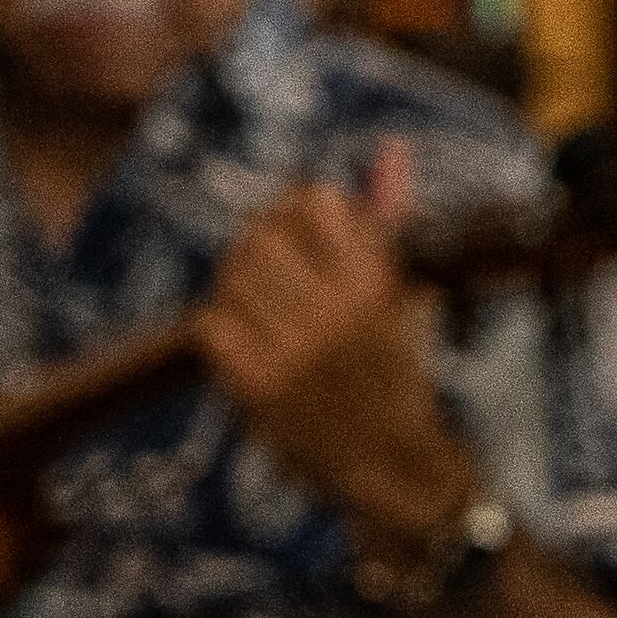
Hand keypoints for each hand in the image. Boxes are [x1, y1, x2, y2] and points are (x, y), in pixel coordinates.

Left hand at [201, 147, 463, 541]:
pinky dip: (220, 325)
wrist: (395, 469)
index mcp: (375, 285)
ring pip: (231, 278)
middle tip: (264, 267)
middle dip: (257, 244)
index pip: (314, 205)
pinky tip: (243, 340)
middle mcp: (336, 315)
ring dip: (235, 284)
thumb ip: (389, 219)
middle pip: (261, 237)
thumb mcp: (404, 293)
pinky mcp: (260, 389)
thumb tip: (390, 148)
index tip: (298, 230)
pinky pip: (212, 325)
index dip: (297, 210)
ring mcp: (295, 354)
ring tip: (255, 306)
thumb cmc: (397, 372)